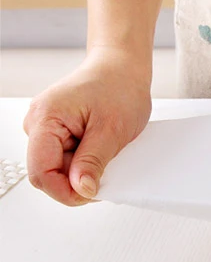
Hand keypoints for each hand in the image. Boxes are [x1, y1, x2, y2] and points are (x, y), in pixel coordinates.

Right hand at [23, 47, 151, 205]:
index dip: (65, 191)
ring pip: (59, 166)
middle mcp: (38, 122)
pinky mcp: (57, 130)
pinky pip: (66, 156)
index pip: (41, 172)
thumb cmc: (119, 87)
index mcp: (45, 119)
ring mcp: (46, 127)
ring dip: (83, 167)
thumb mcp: (112, 130)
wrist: (122, 67)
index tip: (91, 194)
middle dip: (77, 178)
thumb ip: (92, 162)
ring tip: (107, 149)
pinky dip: (85, 159)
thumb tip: (81, 190)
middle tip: (108, 169)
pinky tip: (101, 148)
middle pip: (49, 171)